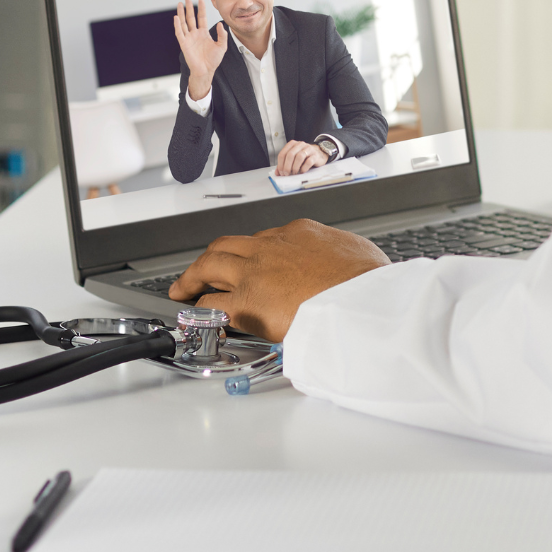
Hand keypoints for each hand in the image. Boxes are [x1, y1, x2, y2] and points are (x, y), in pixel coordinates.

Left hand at [170, 219, 389, 340]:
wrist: (364, 298)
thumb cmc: (369, 281)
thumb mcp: (358, 253)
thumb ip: (341, 256)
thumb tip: (346, 263)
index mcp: (300, 233)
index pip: (264, 239)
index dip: (252, 254)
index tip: (249, 265)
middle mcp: (272, 246)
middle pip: (228, 245)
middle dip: (210, 257)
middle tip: (200, 270)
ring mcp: (256, 271)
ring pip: (210, 265)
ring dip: (193, 277)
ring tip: (182, 289)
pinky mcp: (247, 301)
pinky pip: (212, 304)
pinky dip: (201, 310)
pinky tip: (196, 318)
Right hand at [173, 0, 228, 98]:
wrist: (206, 71)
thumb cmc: (213, 60)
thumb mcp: (221, 46)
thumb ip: (222, 35)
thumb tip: (220, 24)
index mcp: (204, 33)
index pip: (201, 17)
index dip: (201, 8)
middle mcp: (195, 34)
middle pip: (191, 18)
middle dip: (189, 7)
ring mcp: (189, 38)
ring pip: (184, 23)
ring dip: (182, 13)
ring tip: (180, 3)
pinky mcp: (184, 44)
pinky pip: (180, 33)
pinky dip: (177, 25)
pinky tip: (176, 17)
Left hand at [273, 139, 330, 176]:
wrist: (319, 154)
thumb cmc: (304, 157)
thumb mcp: (293, 159)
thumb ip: (285, 164)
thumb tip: (277, 173)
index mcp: (292, 144)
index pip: (282, 154)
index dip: (280, 164)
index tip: (281, 173)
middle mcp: (300, 145)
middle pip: (290, 155)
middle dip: (287, 167)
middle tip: (287, 174)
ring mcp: (308, 149)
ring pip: (299, 157)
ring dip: (295, 167)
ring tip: (294, 173)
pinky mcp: (315, 155)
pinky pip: (308, 161)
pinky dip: (304, 168)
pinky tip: (302, 171)